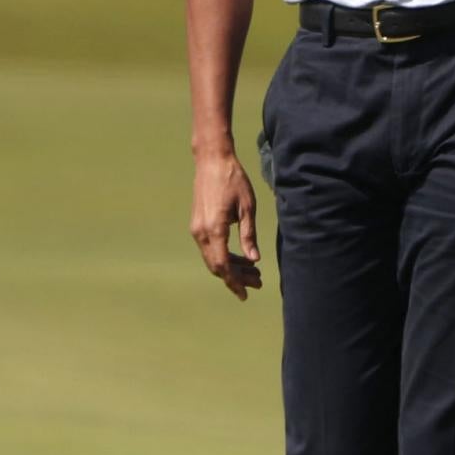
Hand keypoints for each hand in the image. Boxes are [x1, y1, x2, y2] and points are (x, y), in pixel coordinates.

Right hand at [190, 150, 264, 298]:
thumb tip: (253, 259)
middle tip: (257, 282)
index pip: (223, 265)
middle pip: (216, 265)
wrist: (211, 161)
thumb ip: (249, 235)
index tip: (246, 293)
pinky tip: (241, 257)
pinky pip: (210, 248)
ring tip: (253, 272)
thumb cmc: (233, 180)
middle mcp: (201, 232)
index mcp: (214, 229)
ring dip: (231, 268)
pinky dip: (224, 256)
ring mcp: (196, 228)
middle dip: (236, 278)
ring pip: (212, 258)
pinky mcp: (197, 224)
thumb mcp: (247, 208)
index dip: (234, 281)